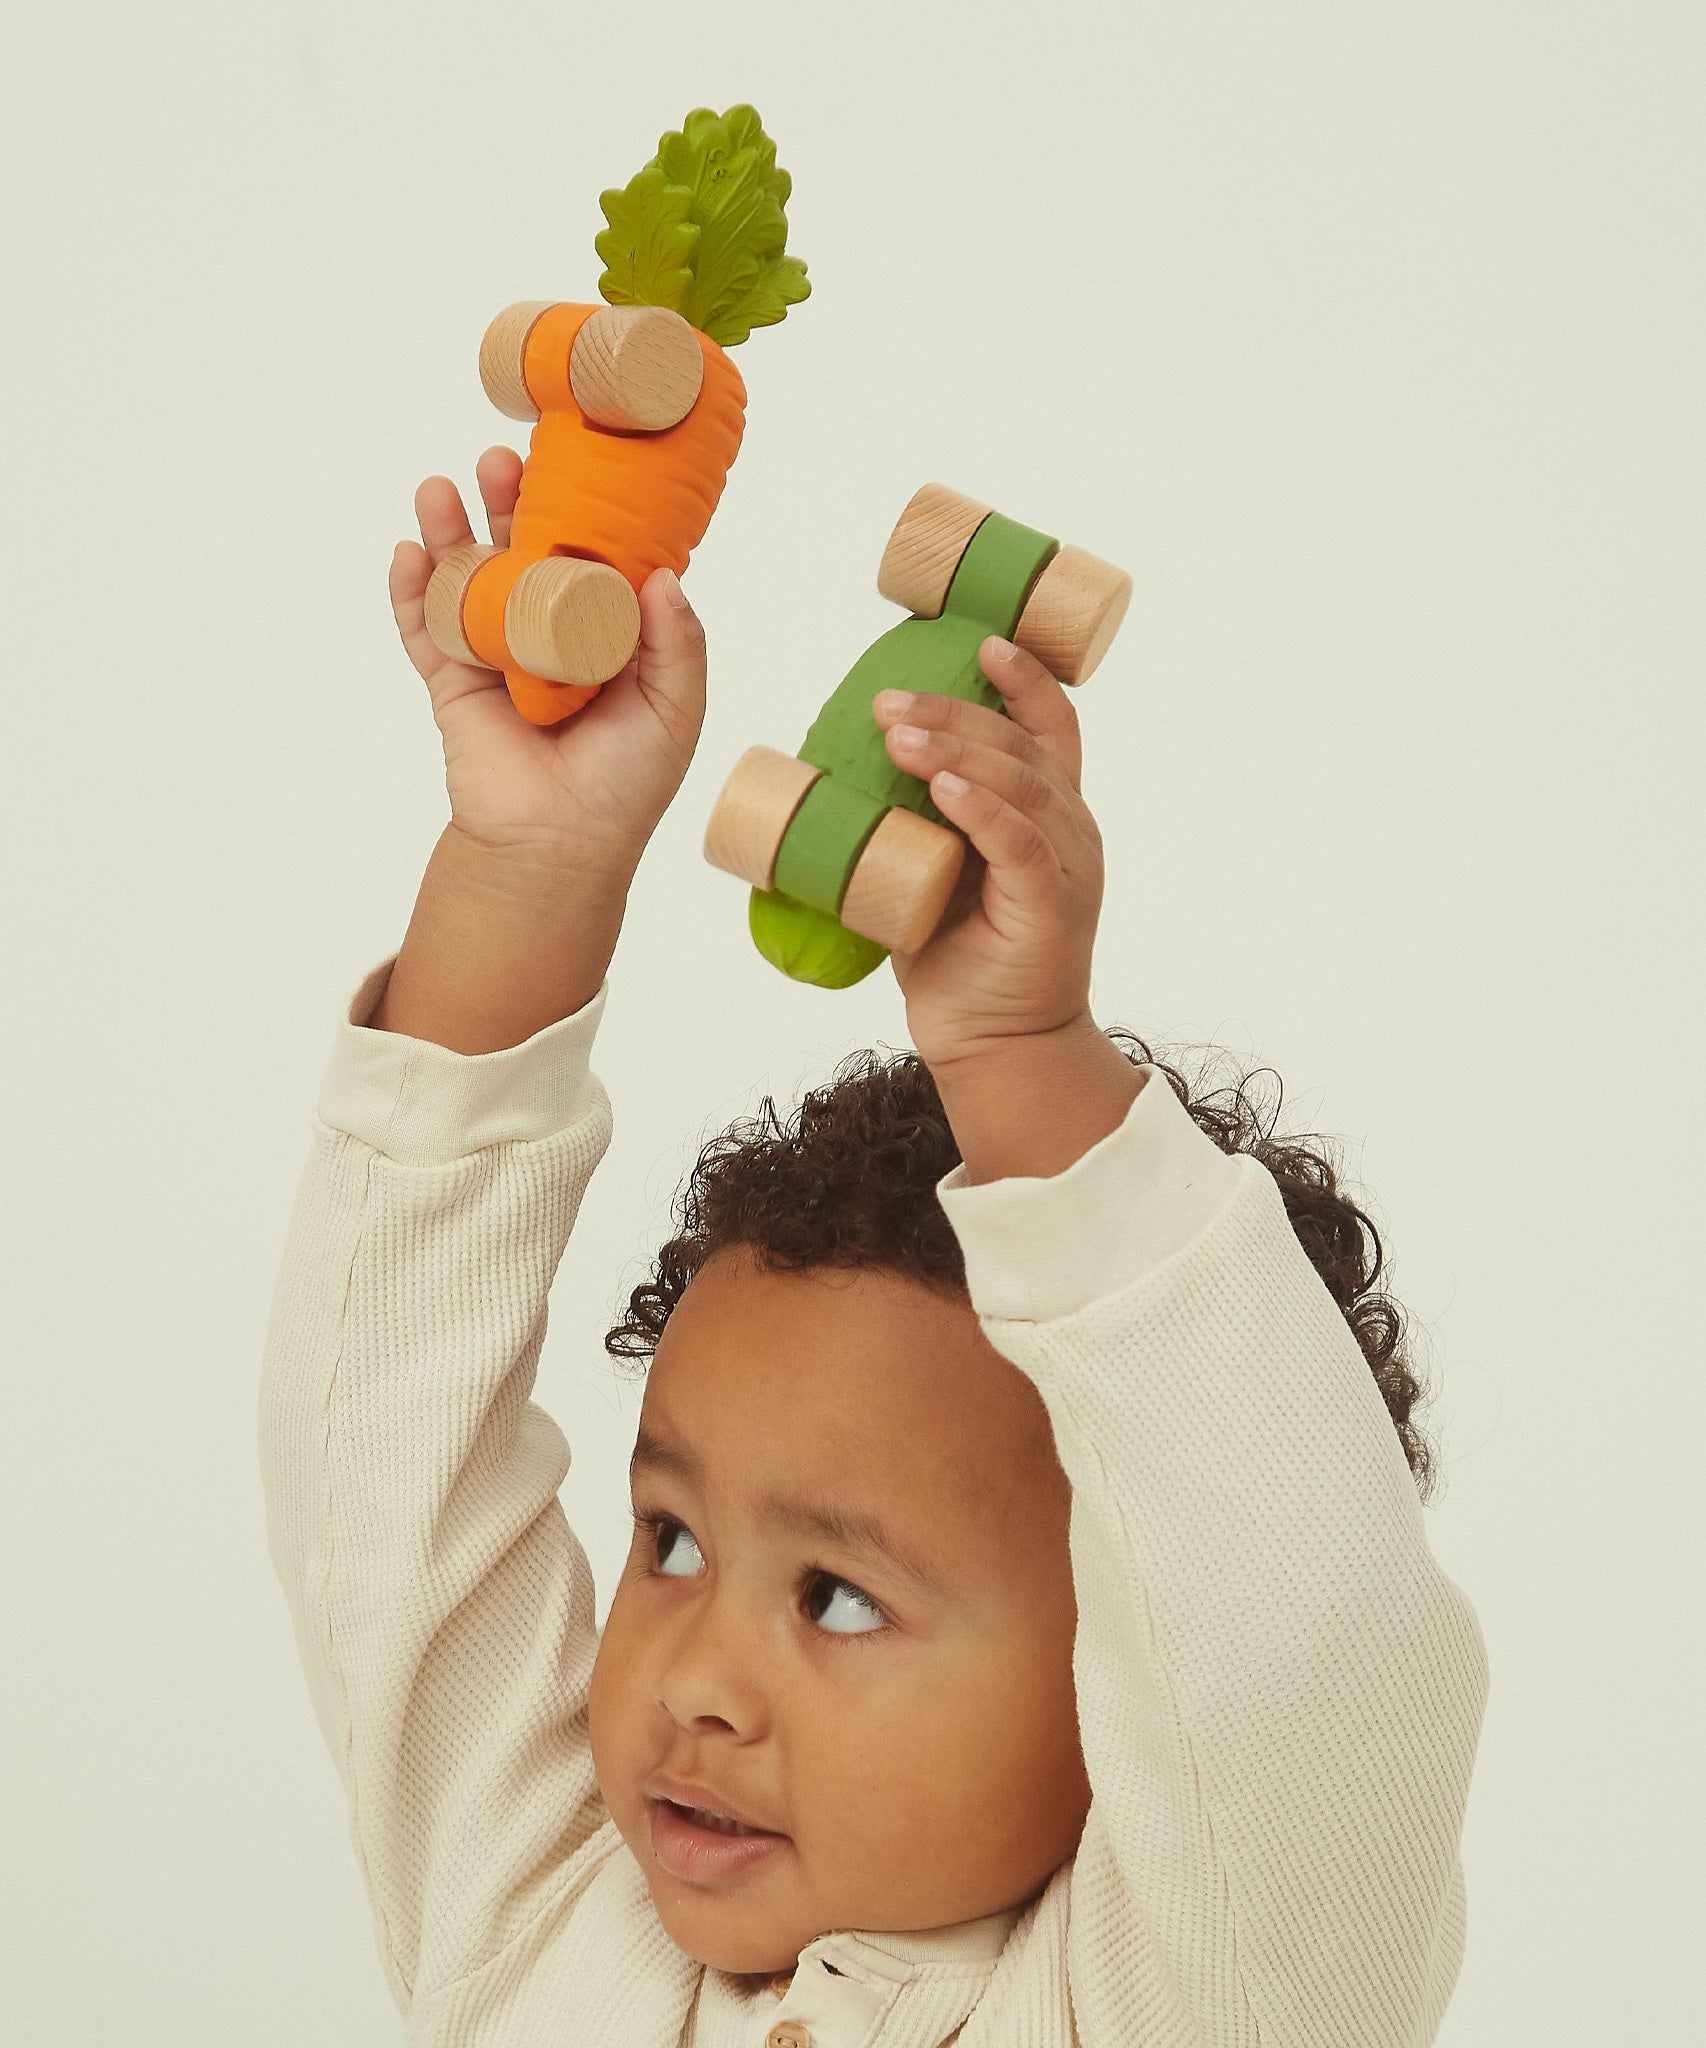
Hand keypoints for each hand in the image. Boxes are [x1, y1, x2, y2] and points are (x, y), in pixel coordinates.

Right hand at [367, 450, 708, 1052]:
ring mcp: (497, 658)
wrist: (559, 845)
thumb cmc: (627, 783)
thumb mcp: (675, 709)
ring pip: (468, 581)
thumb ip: (677, 644)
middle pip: (522, 553)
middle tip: (502, 460)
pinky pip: (427, 632)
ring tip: (442, 489)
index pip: (591, 557)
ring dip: (452, 532)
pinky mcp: (454, 686)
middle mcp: (550, 637)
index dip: (582, 510)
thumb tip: (666, 574)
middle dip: (508, 504)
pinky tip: (408, 553)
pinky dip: (413, 593)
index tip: (578, 461)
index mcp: (607, 636)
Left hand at [871, 638, 1143, 1181]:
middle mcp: (1069, 828)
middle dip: (954, 712)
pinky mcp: (1051, 905)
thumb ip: (914, 823)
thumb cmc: (959, 959)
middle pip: (1021, 745)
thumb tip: (835, 780)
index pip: (1049, 728)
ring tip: (899, 733)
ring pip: (1020, 784)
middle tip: (887, 700)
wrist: (994, 1044)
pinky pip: (1020, 843)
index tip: (981, 641)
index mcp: (1048, 813)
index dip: (1023, 680)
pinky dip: (983, 809)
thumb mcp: (935, 872)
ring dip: (958, 750)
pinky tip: (946, 789)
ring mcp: (1066, 865)